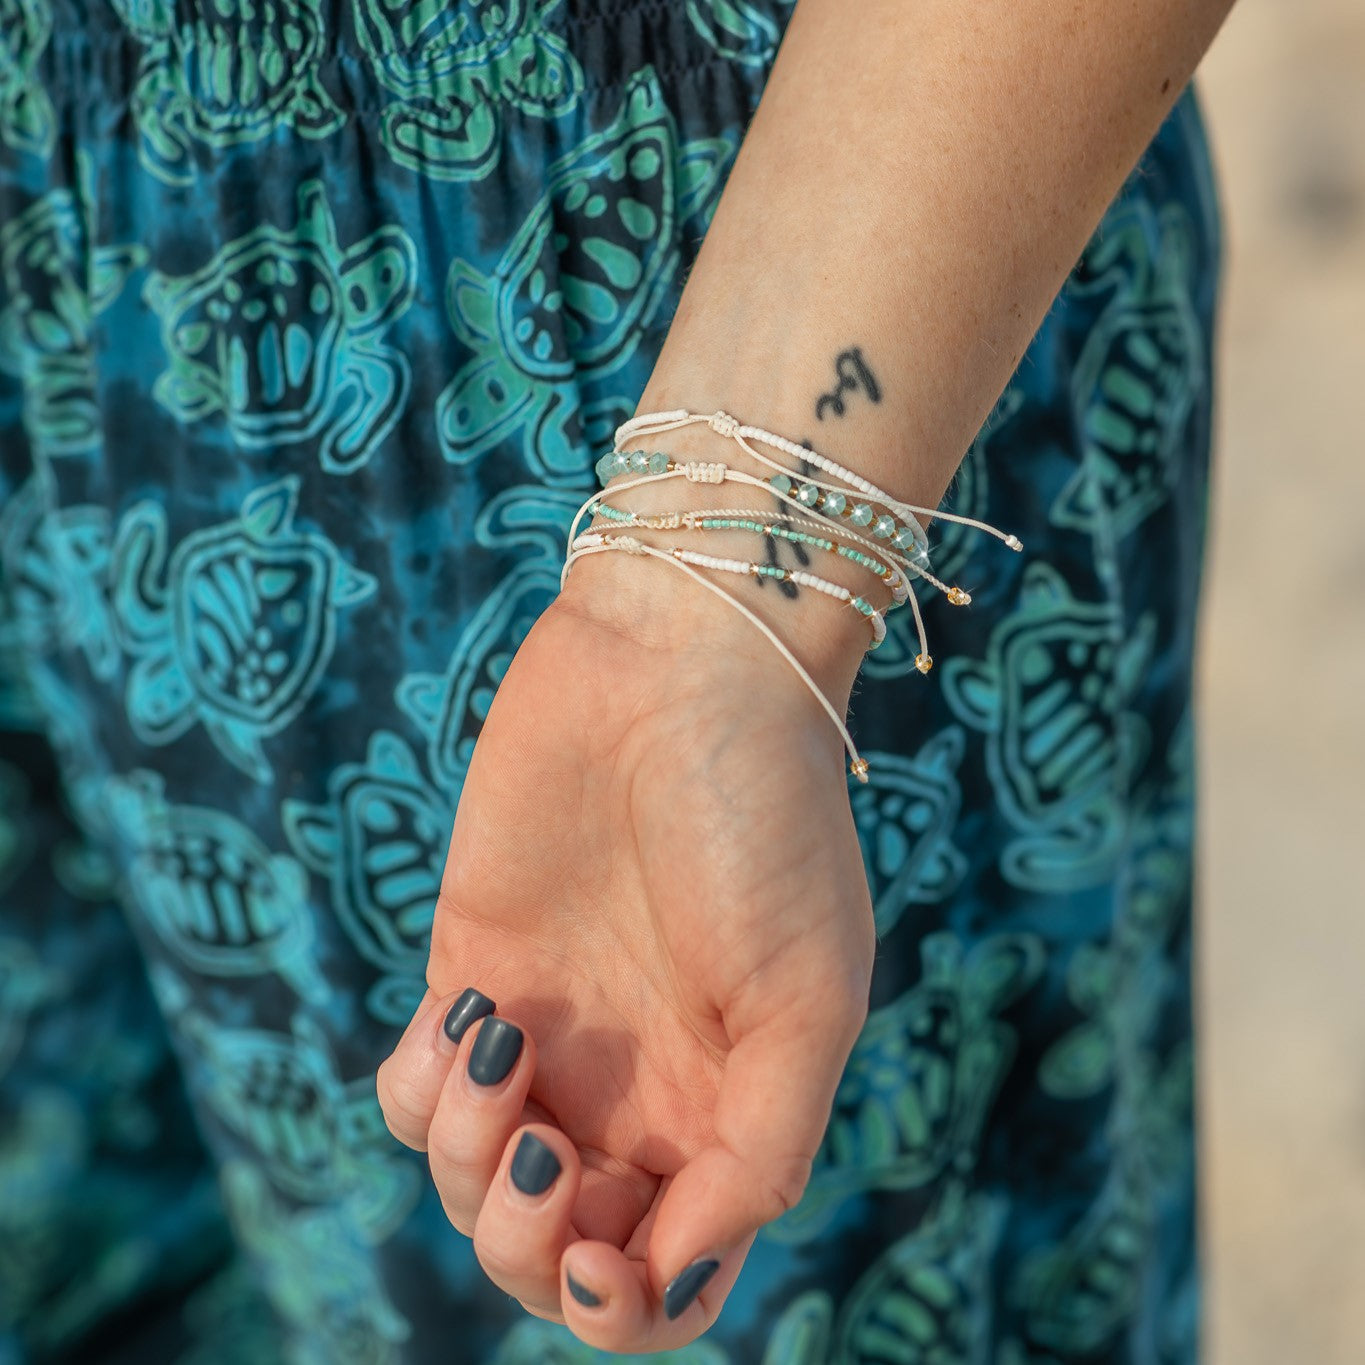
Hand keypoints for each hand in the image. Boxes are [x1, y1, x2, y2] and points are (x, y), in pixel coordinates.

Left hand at [376, 543, 877, 1351]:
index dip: (624, 1308)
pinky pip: (413, 1092)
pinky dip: (420, 1090)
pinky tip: (468, 1018)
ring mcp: (551, 1037)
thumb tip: (677, 1268)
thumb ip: (758, 1149)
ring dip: (466, 1162)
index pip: (668, 1278)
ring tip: (499, 1048)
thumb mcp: (806, 995)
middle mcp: (636, 1090)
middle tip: (539, 1156)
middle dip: (526, 1247)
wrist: (679, 668)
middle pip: (553, 1252)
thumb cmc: (763, 821)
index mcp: (725, 1111)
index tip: (599, 1252)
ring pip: (469, 1186)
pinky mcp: (474, 971)